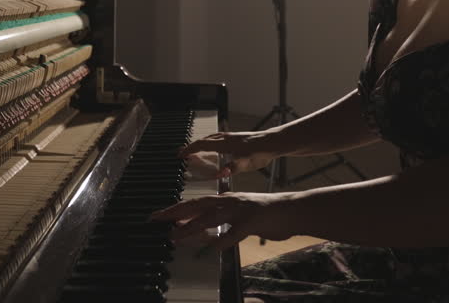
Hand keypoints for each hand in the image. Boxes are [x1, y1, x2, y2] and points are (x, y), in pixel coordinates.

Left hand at [149, 192, 293, 249]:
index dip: (177, 209)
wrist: (292, 209)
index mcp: (226, 199)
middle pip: (196, 206)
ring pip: (210, 218)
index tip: (160, 215)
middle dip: (174, 212)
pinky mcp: (251, 221)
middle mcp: (229, 201)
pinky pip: (233, 233)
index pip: (196, 203)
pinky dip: (221, 240)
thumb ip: (222, 222)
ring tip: (175, 236)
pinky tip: (211, 249)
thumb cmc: (266, 214)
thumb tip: (203, 232)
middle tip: (156, 219)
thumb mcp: (240, 216)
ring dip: (191, 228)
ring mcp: (240, 210)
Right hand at [179, 131, 278, 179]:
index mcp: (224, 144)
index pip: (201, 145)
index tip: (180, 155)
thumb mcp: (246, 163)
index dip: (189, 150)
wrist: (273, 142)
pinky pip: (217, 138)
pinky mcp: (236, 137)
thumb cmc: (260, 152)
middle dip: (192, 146)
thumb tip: (219, 173)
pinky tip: (214, 147)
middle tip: (183, 153)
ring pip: (211, 137)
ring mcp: (231, 136)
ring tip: (195, 149)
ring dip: (200, 143)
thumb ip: (232, 168)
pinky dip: (210, 141)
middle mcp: (225, 138)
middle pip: (204, 140)